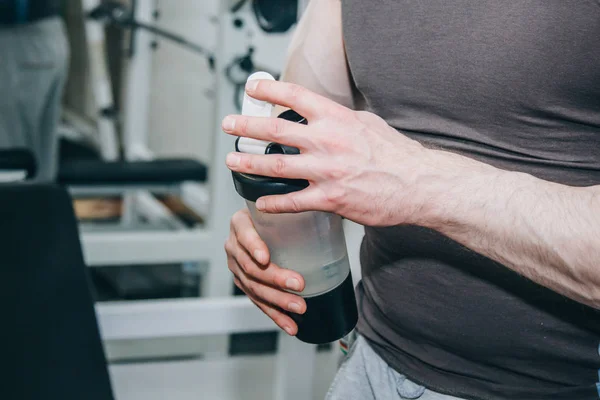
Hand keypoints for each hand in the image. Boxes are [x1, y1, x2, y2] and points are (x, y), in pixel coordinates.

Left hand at [222, 79, 429, 226]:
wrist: (416, 184)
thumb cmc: (394, 153)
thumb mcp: (367, 123)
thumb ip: (339, 119)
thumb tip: (321, 115)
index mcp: (336, 118)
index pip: (294, 96)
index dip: (268, 90)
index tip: (251, 88)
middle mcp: (327, 141)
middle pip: (275, 131)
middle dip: (245, 127)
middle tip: (228, 125)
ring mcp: (327, 171)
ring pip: (276, 167)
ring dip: (249, 164)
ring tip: (231, 162)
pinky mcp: (330, 199)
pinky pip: (293, 201)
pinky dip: (273, 202)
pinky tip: (260, 202)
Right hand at [224, 208, 306, 334]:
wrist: (262, 224)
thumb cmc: (275, 213)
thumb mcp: (279, 204)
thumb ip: (292, 205)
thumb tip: (329, 207)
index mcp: (240, 223)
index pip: (244, 235)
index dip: (253, 247)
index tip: (265, 258)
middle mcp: (233, 245)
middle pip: (251, 267)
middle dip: (276, 279)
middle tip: (299, 284)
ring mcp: (236, 267)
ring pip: (254, 288)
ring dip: (278, 301)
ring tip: (300, 307)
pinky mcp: (244, 283)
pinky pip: (258, 301)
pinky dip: (275, 314)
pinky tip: (290, 325)